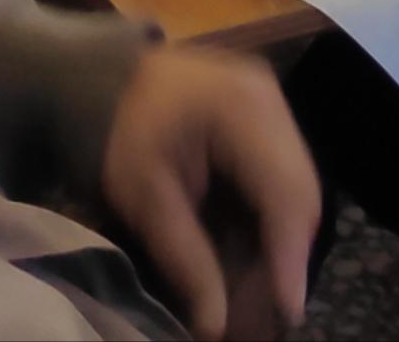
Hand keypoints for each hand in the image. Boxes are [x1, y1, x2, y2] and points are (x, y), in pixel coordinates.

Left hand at [101, 46, 317, 340]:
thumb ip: (185, 260)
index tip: (287, 312)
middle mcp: (272, 104)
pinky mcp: (264, 123)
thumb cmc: (115, 133)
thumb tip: (216, 325)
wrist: (100, 81)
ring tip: (252, 301)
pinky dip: (264, 227)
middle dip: (282, 261)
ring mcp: (272, 110)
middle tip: (263, 317)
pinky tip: (245, 265)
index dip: (289, 258)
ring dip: (275, 249)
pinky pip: (277, 183)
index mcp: (244, 110)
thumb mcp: (143, 199)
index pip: (284, 192)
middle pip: (298, 196)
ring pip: (293, 194)